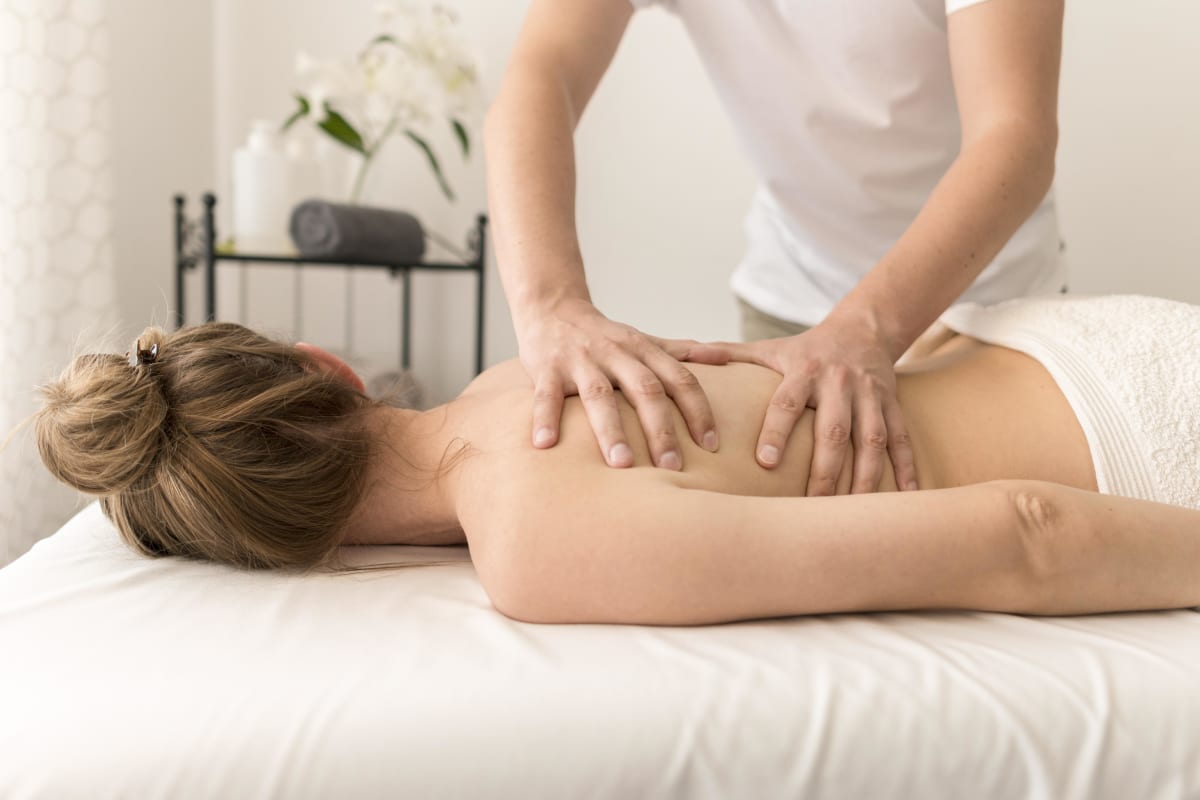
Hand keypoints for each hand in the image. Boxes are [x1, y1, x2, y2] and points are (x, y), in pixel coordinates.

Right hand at [517, 298, 720, 468]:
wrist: (553, 308)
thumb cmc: (605, 336)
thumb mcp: (645, 340)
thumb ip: (682, 351)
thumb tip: (726, 356)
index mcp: (644, 350)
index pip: (679, 380)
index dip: (697, 411)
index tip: (711, 446)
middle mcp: (616, 353)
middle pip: (644, 389)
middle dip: (660, 429)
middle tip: (672, 468)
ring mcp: (580, 360)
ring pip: (599, 394)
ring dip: (610, 430)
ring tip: (621, 464)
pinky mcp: (546, 368)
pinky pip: (546, 395)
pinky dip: (545, 418)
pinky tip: (545, 445)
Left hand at [685, 318, 917, 494]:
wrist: (863, 329)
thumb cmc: (804, 350)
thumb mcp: (767, 348)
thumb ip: (726, 354)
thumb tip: (681, 355)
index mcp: (804, 371)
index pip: (786, 402)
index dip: (776, 430)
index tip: (764, 463)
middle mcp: (839, 383)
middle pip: (833, 430)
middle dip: (824, 469)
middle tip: (812, 505)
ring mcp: (870, 396)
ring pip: (871, 441)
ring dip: (865, 478)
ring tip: (853, 513)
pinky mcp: (893, 406)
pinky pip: (902, 440)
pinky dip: (906, 469)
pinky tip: (905, 497)